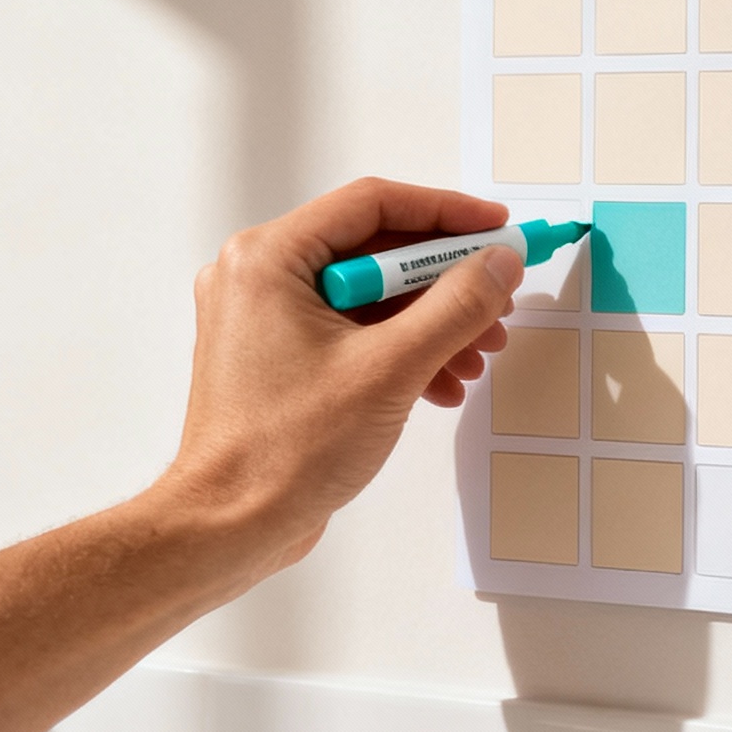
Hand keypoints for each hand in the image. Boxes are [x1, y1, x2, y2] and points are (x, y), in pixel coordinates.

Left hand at [158, 178, 521, 581]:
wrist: (231, 526)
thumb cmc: (285, 450)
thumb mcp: (390, 368)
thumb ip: (455, 306)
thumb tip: (500, 263)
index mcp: (268, 258)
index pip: (373, 204)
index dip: (446, 213)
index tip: (498, 228)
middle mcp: (259, 277)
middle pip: (376, 252)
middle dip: (446, 282)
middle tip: (499, 300)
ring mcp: (267, 320)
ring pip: (371, 298)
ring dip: (432, 324)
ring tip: (478, 356)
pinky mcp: (280, 359)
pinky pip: (354, 333)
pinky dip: (401, 352)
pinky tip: (442, 385)